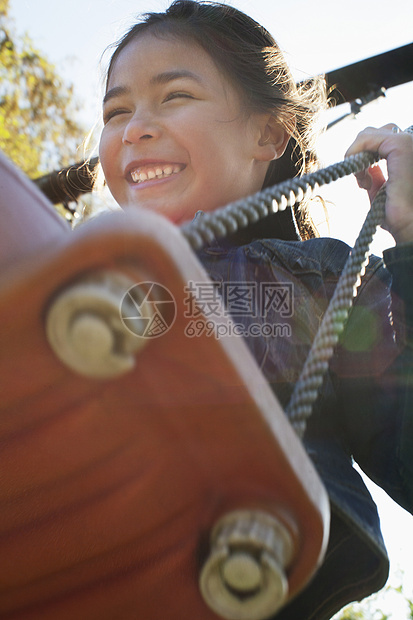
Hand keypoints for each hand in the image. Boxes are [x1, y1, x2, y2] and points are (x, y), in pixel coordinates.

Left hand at [345, 124, 412, 243]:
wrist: (409, 227)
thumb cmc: (399, 217)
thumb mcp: (383, 191)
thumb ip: (377, 175)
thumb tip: (368, 167)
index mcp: (409, 155)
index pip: (384, 140)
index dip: (367, 155)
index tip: (364, 181)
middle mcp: (412, 144)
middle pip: (376, 132)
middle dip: (361, 153)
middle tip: (363, 181)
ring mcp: (410, 142)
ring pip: (369, 133)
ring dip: (357, 156)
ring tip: (363, 181)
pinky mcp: (401, 146)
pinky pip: (367, 138)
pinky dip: (354, 153)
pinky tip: (360, 176)